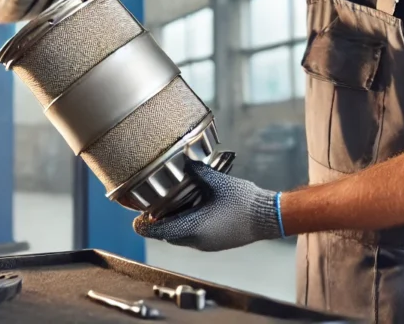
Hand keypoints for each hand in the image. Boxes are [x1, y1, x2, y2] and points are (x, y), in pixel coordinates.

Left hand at [133, 161, 284, 251]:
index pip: (162, 232)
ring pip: (182, 236)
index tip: (136, 221)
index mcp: (195, 227)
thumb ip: (198, 172)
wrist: (267, 217)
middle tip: (152, 208)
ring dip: (174, 223)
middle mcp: (198, 240)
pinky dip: (187, 224)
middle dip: (159, 223)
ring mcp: (208, 243)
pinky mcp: (216, 241)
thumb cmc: (243, 201)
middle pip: (170, 235)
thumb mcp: (218, 181)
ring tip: (170, 205)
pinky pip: (194, 235)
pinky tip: (192, 207)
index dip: (146, 228)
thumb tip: (183, 161)